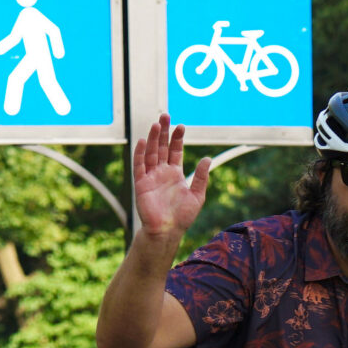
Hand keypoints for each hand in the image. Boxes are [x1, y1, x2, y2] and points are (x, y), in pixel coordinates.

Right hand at [131, 115, 212, 242]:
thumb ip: (201, 177)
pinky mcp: (141, 184)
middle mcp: (162, 172)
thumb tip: (207, 159)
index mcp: (175, 174)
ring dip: (153, 138)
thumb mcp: (197, 195)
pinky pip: (139, 166)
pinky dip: (140, 154)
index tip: (181, 126)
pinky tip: (143, 141)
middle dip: (164, 132)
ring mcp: (151, 177)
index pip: (175, 151)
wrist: (167, 231)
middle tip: (165, 115)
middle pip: (162, 147)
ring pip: (151, 153)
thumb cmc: (182, 217)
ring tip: (156, 124)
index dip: (178, 138)